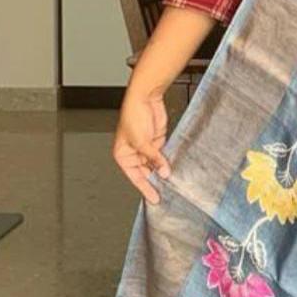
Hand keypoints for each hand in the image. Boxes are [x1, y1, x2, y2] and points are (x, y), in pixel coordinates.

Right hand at [112, 85, 169, 204]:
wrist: (145, 98)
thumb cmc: (134, 114)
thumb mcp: (142, 142)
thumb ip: (154, 158)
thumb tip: (163, 172)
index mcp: (123, 155)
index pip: (135, 176)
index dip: (145, 188)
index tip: (154, 198)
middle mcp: (134, 153)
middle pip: (146, 173)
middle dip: (155, 181)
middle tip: (166, 192)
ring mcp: (147, 149)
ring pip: (155, 166)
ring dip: (163, 172)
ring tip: (171, 183)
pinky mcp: (157, 143)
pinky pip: (163, 157)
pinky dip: (167, 163)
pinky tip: (173, 170)